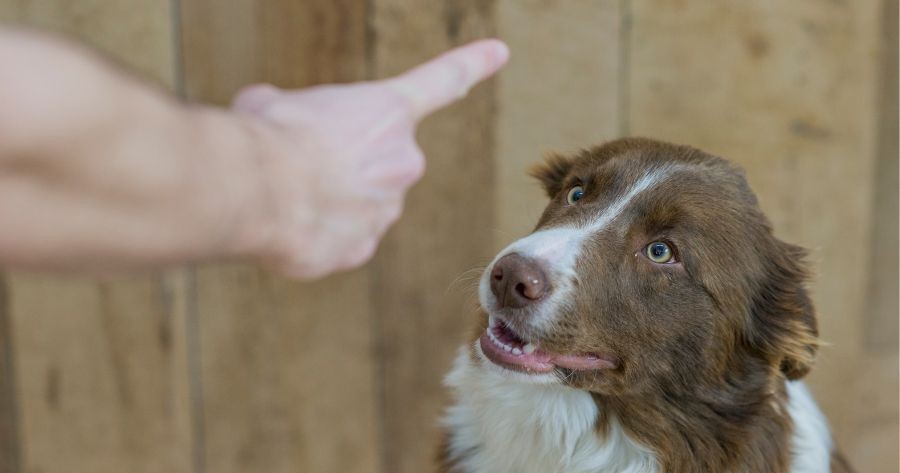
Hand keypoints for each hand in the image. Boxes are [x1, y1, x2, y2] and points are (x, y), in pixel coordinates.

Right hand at [232, 39, 508, 278]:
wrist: (261, 190)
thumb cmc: (271, 134)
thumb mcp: (279, 101)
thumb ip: (302, 114)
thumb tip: (283, 132)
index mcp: (389, 110)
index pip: (441, 80)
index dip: (471, 64)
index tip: (500, 51)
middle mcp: (402, 160)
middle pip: (378, 161)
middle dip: (346, 163)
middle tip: (303, 161)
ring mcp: (386, 210)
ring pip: (359, 202)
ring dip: (329, 199)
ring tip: (290, 192)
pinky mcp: (361, 248)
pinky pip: (341, 238)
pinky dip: (318, 232)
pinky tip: (292, 222)